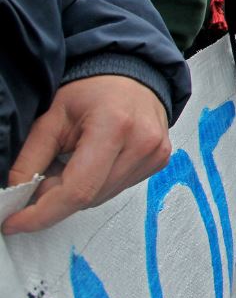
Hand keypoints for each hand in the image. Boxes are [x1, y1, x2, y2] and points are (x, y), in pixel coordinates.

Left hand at [3, 76, 170, 233]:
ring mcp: (155, 154)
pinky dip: (97, 184)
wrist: (134, 76)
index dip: (42, 213)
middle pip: (89, 197)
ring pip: (102, 198)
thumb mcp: (53, 116)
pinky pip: (118, 189)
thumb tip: (16, 194)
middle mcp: (142, 142)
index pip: (77, 189)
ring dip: (78, 191)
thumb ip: (31, 158)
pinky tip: (94, 163)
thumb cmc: (94, 91)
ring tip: (71, 162)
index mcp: (115, 126)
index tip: (14, 221)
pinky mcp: (159, 162)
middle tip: (43, 176)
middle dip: (56, 198)